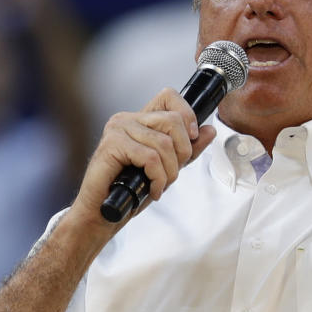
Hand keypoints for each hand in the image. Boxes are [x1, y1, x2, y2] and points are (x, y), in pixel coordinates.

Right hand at [71, 87, 215, 229]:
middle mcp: (127, 119)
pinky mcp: (112, 145)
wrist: (103, 213)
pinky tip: (152, 189)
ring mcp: (118, 129)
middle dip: (182, 152)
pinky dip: (158, 178)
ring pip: (164, 143)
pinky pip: (150, 157)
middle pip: (173, 120)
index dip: (187, 115)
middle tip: (172, 172)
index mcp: (140, 120)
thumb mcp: (167, 167)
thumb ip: (188, 149)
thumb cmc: (129, 191)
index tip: (192, 137)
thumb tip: (209, 130)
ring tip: (160, 184)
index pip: (169, 97)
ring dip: (170, 171)